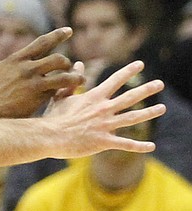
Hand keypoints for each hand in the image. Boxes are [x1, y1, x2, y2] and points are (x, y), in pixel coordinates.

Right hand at [0, 27, 76, 117]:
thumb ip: (5, 66)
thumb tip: (4, 64)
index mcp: (16, 59)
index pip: (42, 42)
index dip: (57, 35)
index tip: (69, 31)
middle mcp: (26, 67)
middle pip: (57, 58)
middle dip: (66, 62)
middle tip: (68, 67)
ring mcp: (33, 81)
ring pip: (63, 73)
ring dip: (73, 77)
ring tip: (78, 80)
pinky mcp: (37, 96)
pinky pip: (58, 90)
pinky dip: (64, 91)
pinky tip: (68, 93)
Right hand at [44, 61, 163, 158]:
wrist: (48, 136)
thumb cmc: (52, 117)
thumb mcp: (61, 96)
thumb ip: (72, 81)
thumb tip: (76, 64)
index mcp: (94, 97)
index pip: (115, 80)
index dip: (128, 71)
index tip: (140, 64)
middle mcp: (103, 109)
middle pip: (130, 97)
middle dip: (146, 89)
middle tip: (160, 84)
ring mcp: (105, 126)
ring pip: (132, 118)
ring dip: (149, 113)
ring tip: (162, 108)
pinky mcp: (103, 142)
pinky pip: (125, 144)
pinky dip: (139, 146)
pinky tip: (152, 146)